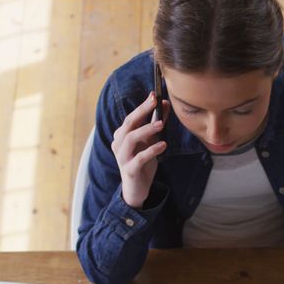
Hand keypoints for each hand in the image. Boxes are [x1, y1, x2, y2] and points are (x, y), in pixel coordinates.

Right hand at [111, 92, 168, 208]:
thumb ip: (156, 123)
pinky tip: (163, 145)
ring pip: (130, 139)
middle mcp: (119, 144)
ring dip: (146, 129)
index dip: (143, 106)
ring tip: (161, 124)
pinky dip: (151, 150)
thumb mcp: (151, 141)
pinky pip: (139, 158)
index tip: (154, 95)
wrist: (136, 189)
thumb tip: (165, 104)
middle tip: (156, 102)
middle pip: (128, 124)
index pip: (132, 117)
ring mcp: (122, 157)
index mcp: (122, 136)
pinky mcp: (130, 170)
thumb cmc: (142, 162)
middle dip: (142, 111)